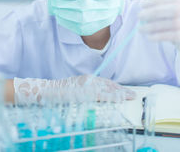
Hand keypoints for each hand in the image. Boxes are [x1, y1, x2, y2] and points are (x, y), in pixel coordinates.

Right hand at [14, 75, 134, 102]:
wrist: (47, 91)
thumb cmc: (58, 93)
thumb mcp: (74, 89)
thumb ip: (84, 91)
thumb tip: (94, 96)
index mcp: (86, 80)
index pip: (105, 82)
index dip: (116, 87)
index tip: (124, 90)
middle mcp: (89, 80)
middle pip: (109, 85)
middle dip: (121, 90)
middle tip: (132, 94)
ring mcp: (88, 86)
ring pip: (109, 89)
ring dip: (120, 93)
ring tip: (130, 96)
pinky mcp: (86, 93)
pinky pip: (102, 95)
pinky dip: (112, 96)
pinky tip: (120, 99)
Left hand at [138, 0, 179, 83]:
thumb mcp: (179, 19)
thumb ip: (166, 13)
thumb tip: (144, 9)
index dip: (157, 0)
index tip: (143, 5)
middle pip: (174, 9)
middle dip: (154, 12)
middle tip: (140, 16)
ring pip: (173, 23)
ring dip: (154, 26)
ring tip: (141, 29)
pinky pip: (174, 36)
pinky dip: (160, 36)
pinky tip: (150, 37)